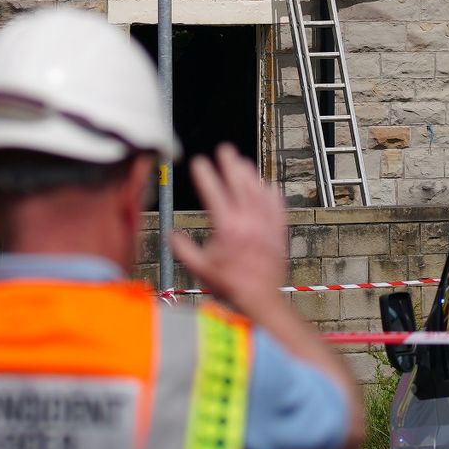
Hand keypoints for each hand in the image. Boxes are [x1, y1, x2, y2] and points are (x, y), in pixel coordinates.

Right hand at [169, 144, 287, 310]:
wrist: (261, 299)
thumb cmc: (230, 285)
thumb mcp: (200, 269)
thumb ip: (183, 249)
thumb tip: (170, 234)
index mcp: (228, 228)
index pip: (214, 193)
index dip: (205, 175)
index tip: (199, 162)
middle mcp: (248, 222)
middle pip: (239, 184)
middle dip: (230, 165)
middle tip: (224, 149)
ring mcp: (266, 225)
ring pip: (258, 192)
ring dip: (250, 174)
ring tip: (243, 162)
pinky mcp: (279, 232)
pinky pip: (278, 206)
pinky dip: (272, 193)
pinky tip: (268, 185)